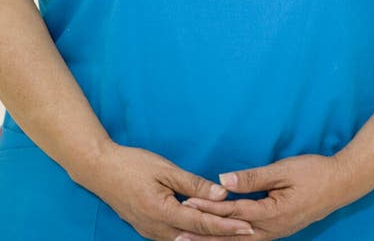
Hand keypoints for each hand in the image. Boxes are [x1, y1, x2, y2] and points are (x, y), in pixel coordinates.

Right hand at [84, 142, 255, 238]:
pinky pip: (173, 237)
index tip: (247, 227)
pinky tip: (203, 231)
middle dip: (222, 236)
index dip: (226, 226)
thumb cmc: (133, 164)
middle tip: (248, 233)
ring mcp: (149, 231)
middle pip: (195, 237)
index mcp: (162, 212)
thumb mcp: (165, 169)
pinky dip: (192, 235)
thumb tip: (221, 193)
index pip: (201, 223)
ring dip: (207, 237)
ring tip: (231, 233)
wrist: (99, 170)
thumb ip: (193, 184)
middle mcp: (156, 229)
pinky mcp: (146, 228)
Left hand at [181, 154, 348, 239]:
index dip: (207, 208)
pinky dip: (231, 240)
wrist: (341, 184)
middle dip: (203, 234)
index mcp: (271, 213)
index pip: (232, 212)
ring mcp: (275, 233)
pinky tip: (220, 240)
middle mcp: (271, 230)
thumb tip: (223, 181)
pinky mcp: (278, 231)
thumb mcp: (283, 170)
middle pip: (231, 235)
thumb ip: (253, 178)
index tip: (186, 204)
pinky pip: (249, 240)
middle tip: (177, 235)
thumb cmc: (313, 173)